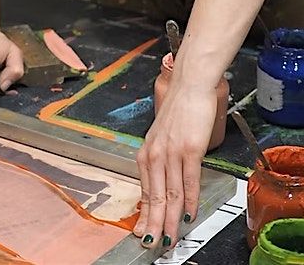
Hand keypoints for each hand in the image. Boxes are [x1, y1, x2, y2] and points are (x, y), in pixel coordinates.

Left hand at [133, 84, 215, 249]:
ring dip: (171, 220)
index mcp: (145, 154)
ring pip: (170, 194)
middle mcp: (154, 154)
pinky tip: (189, 215)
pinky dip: (189, 201)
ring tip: (170, 238)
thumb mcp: (164, 139)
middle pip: (154, 198)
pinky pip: (188, 181)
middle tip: (152, 245)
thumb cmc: (179, 111)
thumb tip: (167, 186)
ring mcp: (171, 153)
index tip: (143, 233)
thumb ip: (163, 162)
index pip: (145, 192)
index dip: (145, 216)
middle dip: (154, 225)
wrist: (189, 86)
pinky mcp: (189, 149)